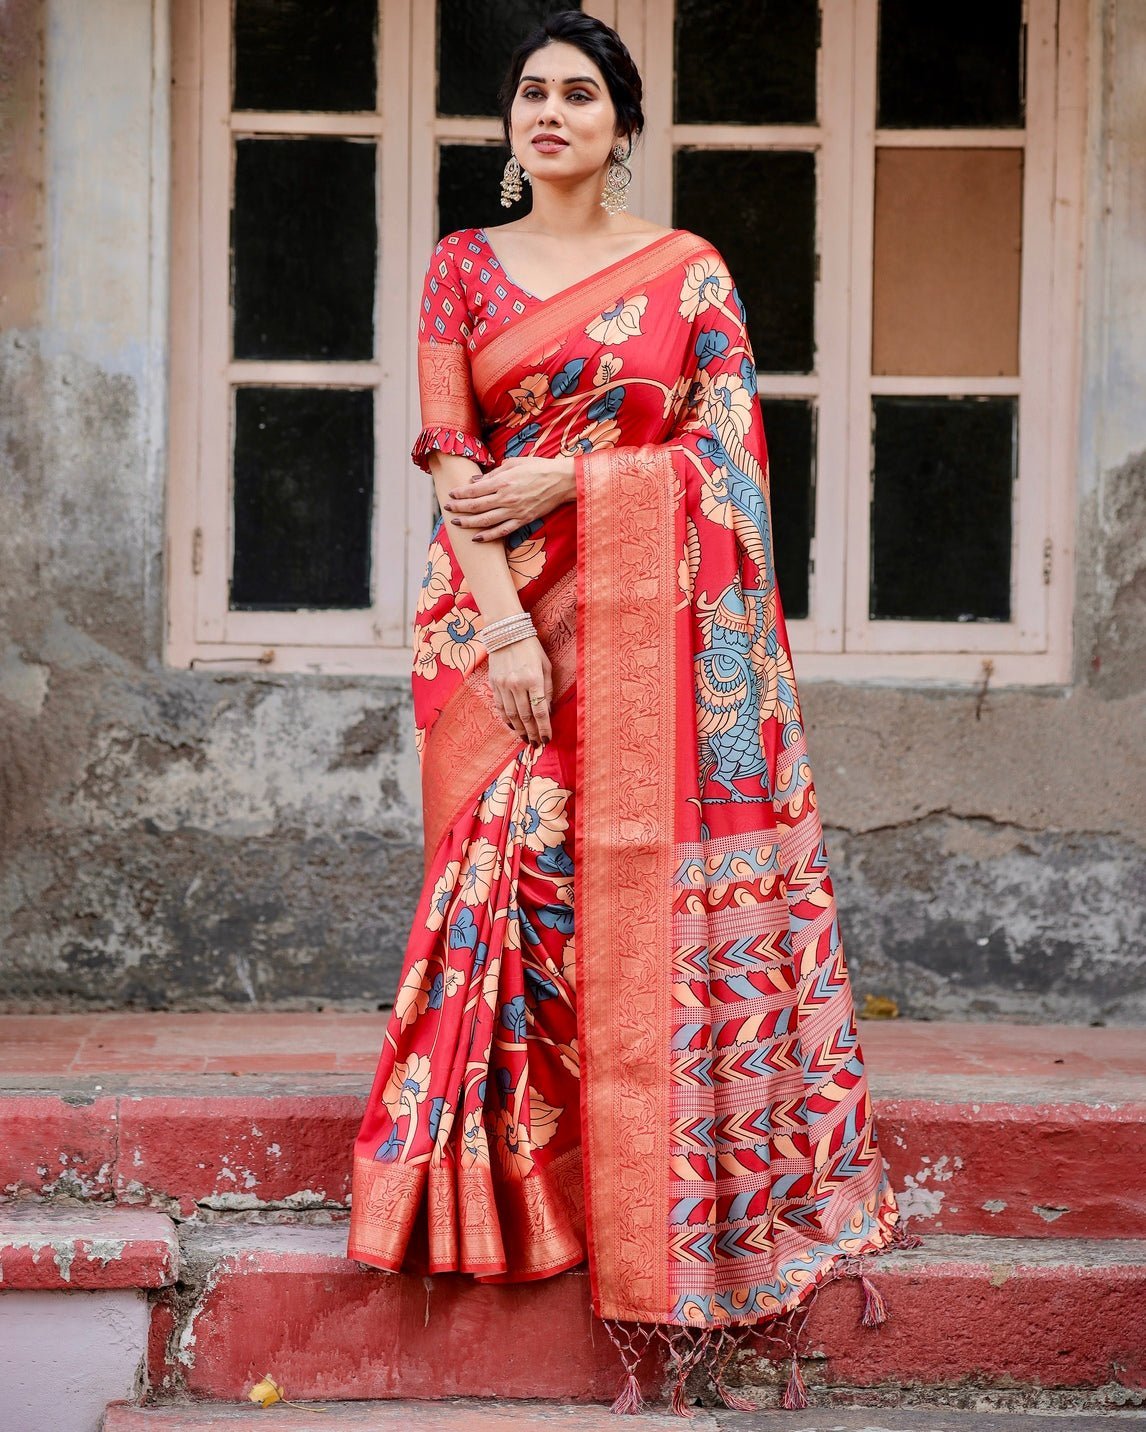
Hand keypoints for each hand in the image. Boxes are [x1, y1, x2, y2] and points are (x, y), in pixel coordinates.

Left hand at [443, 456, 574, 541]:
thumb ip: (493, 473)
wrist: (562, 481)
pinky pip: (502, 531)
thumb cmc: (538, 468)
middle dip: (459, 508)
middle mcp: (506, 498)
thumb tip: (476, 481)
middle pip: (476, 506)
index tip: (451, 495)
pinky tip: (477, 538)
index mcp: (503, 481)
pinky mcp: (523, 520)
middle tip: (447, 509)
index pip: (475, 490)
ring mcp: (514, 511)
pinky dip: (488, 536)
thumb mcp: (514, 463)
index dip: (460, 494)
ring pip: (485, 521)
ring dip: (468, 523)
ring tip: (456, 523)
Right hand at [488, 636, 552, 745]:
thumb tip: (547, 712)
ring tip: (526, 740)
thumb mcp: (546, 666)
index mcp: (533, 679)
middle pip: (525, 717)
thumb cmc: (531, 648)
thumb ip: (548, 690)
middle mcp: (517, 684)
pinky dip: (506, 720)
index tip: (547, 739)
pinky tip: (513, 727)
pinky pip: (500, 707)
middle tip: (537, 745)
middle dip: (532, 733)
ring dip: (519, 730)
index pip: (540, 711)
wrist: (506, 633)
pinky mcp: (494, 684)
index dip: (544, 728)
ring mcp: (503, 685)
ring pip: (511, 715)